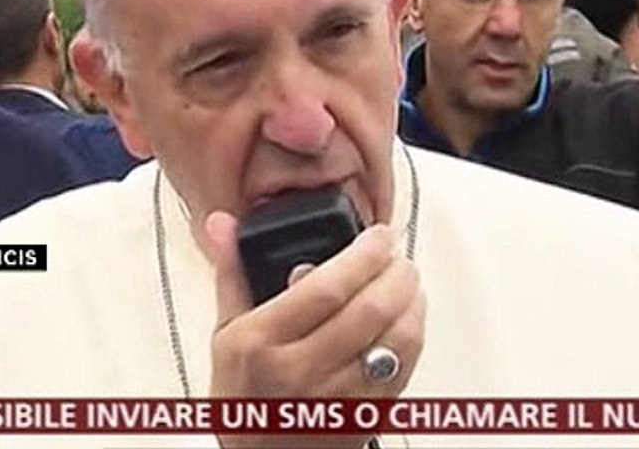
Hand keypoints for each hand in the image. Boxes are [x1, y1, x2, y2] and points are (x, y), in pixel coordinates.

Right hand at [206, 213, 424, 448]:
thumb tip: (223, 223)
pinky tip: (409, 317)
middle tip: (397, 254)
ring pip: (397, 339)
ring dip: (412, 301)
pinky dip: (414, 335)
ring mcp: (337, 397)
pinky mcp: (366, 415)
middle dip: (395, 272)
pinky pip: (405, 368)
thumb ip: (233, 272)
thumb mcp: (226, 332)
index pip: (326, 287)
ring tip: (407, 281)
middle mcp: (301, 371)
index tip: (377, 235)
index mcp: (262, 342)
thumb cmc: (244, 397)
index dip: (362, 255)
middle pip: (370, 309)